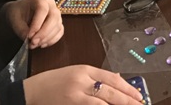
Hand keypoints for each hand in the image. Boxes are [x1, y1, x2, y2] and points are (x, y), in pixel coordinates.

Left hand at [0, 0, 63, 48]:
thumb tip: (28, 39)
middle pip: (54, 17)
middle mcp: (51, 5)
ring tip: (34, 45)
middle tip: (33, 42)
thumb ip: (21, 29)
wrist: (20, 12)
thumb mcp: (14, 19)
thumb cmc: (17, 13)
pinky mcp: (58, 22)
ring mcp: (56, 13)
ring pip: (58, 25)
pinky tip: (42, 44)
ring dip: (47, 38)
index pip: (42, 10)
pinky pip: (60, 31)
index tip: (29, 36)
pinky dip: (53, 39)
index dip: (37, 24)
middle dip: (44, 32)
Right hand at [23, 65, 142, 104]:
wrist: (29, 91)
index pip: (112, 78)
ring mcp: (76, 93)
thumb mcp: (76, 74)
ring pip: (103, 102)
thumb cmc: (53, 83)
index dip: (127, 88)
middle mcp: (82, 79)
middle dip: (128, 100)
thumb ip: (95, 77)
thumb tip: (118, 79)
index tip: (138, 96)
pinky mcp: (70, 103)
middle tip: (140, 104)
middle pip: (111, 91)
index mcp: (86, 69)